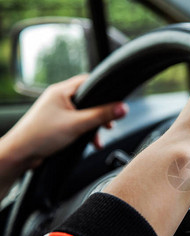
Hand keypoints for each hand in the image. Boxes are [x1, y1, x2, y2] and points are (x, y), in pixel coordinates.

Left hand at [0, 75, 127, 192]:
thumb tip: (123, 107)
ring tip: (102, 135)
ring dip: (94, 124)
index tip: (116, 98)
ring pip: (84, 113)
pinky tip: (92, 142)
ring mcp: (57, 111)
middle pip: (88, 99)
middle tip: (110, 122)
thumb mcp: (77, 124)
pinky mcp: (57, 124)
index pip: (88, 81)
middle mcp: (58, 98)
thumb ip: (102, 115)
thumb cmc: (41, 136)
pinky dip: (86, 131)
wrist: (20, 154)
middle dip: (101, 111)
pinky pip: (77, 123)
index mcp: (61, 91)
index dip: (104, 88)